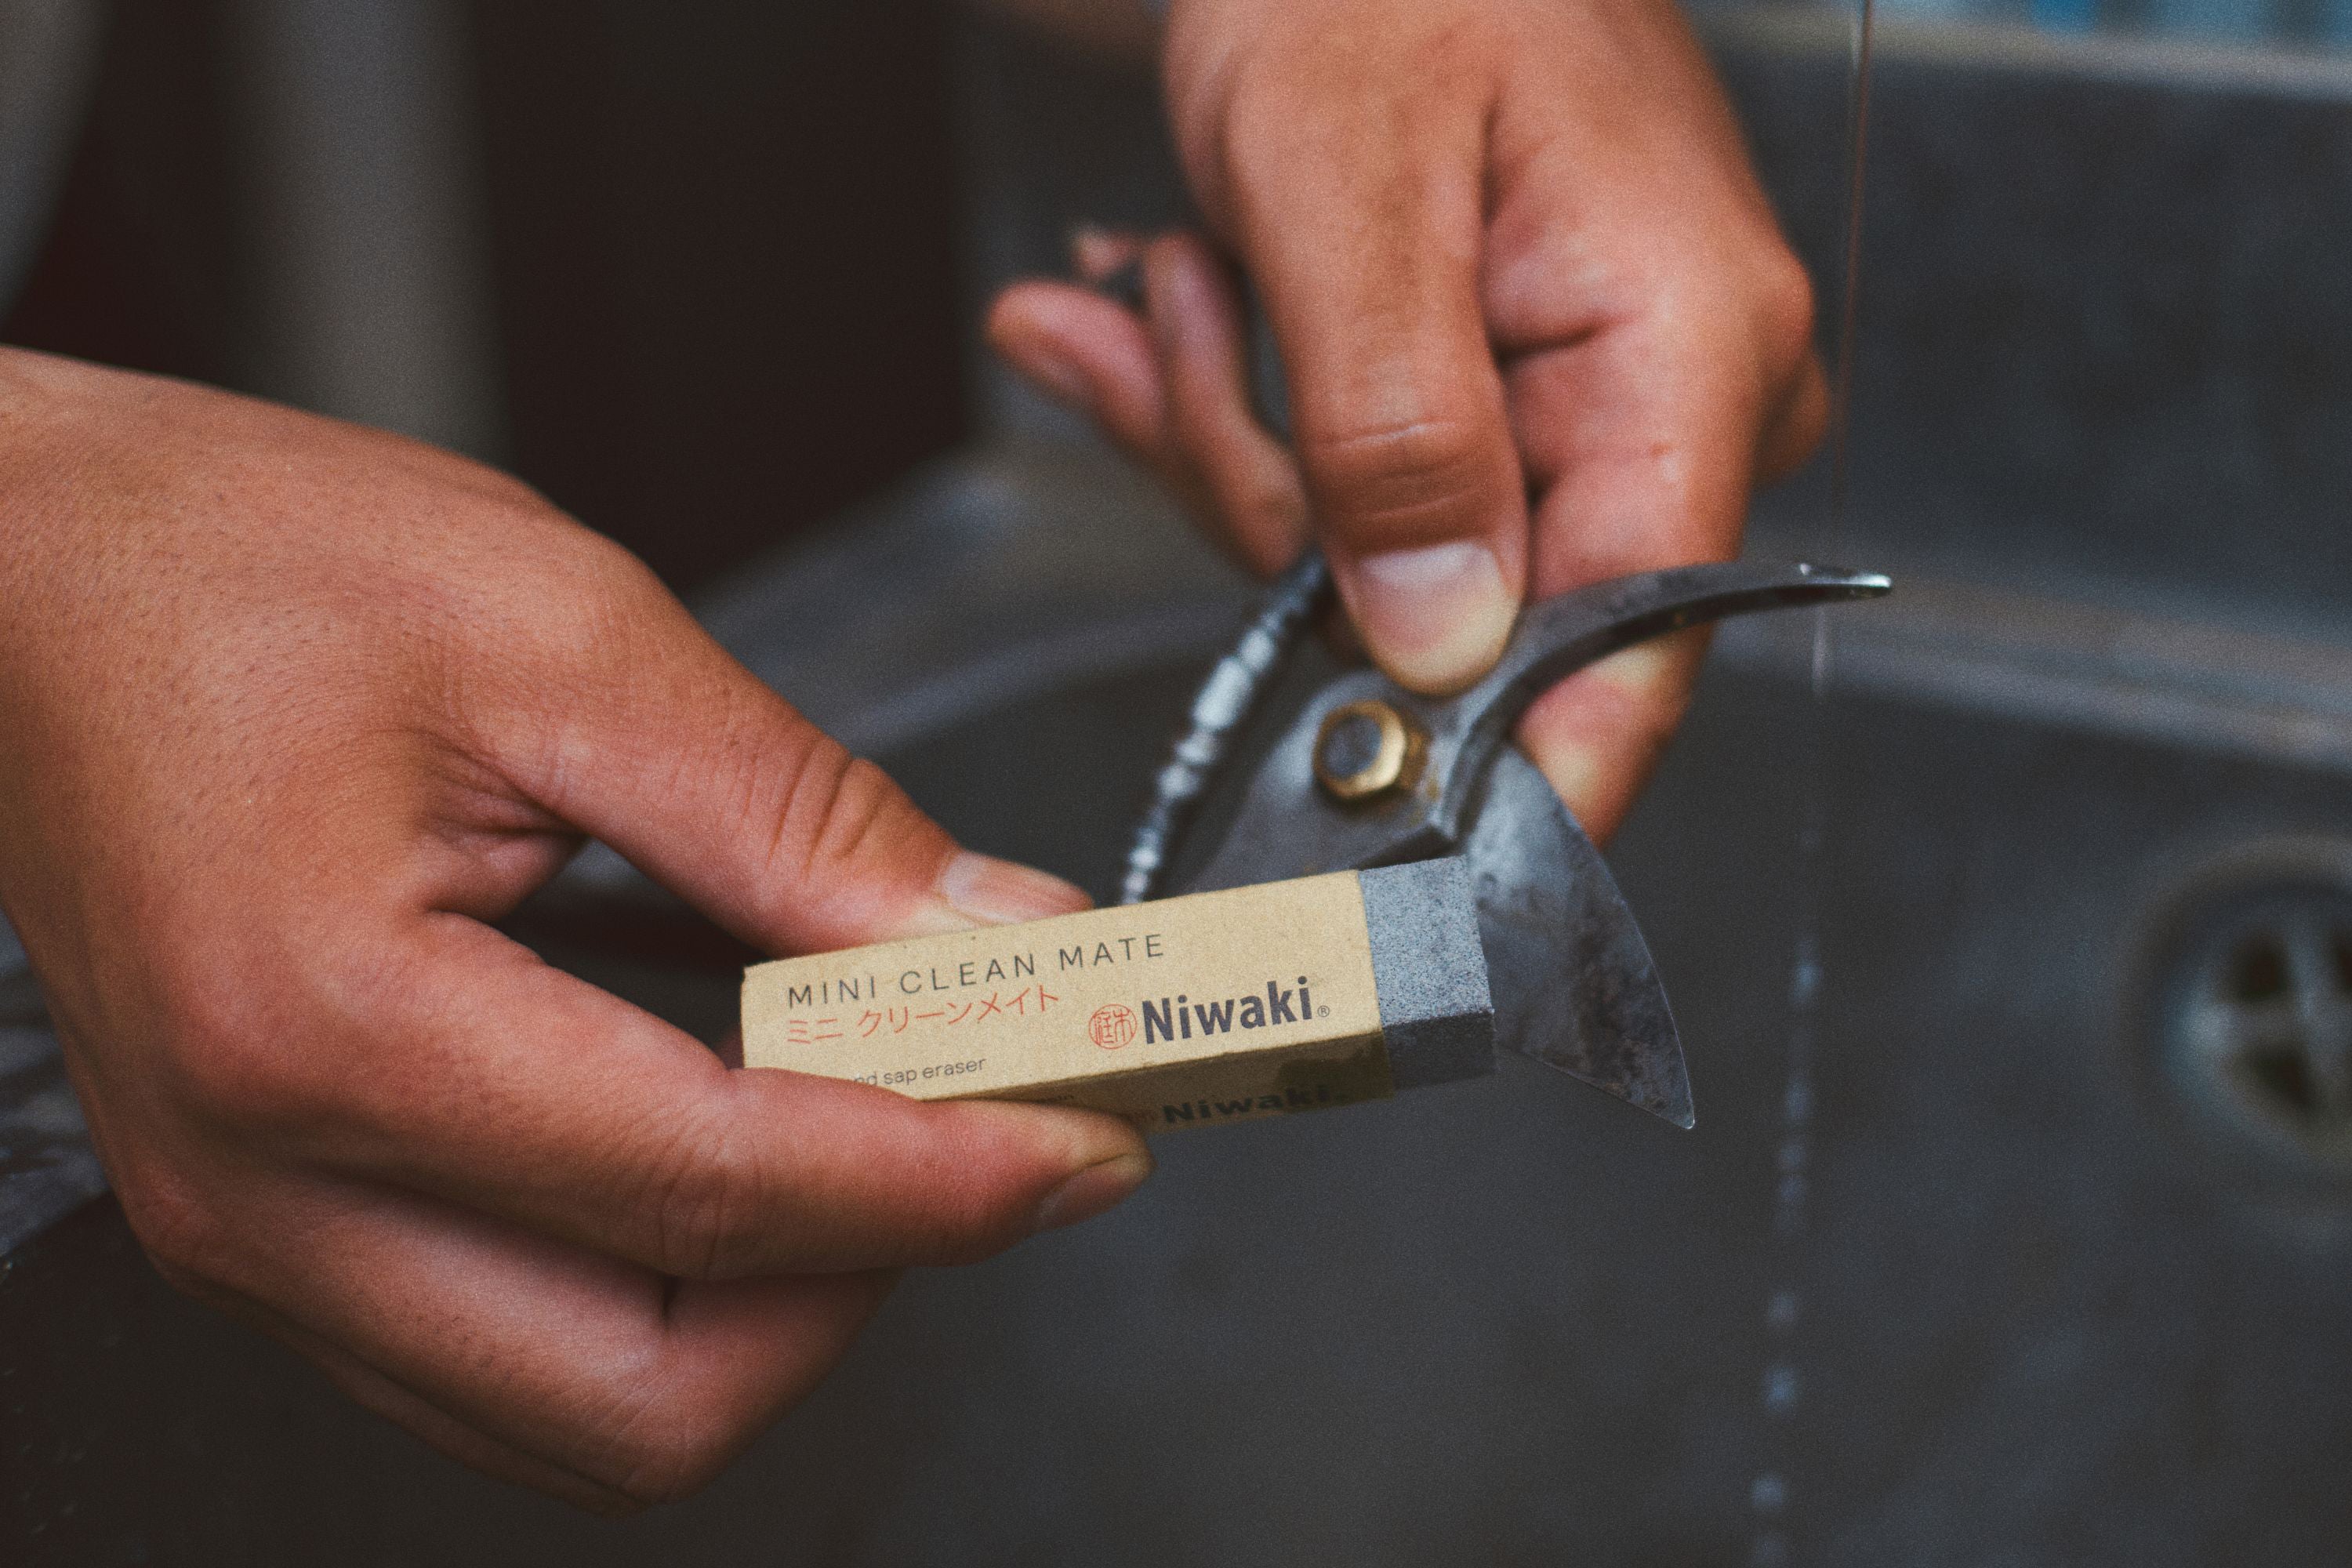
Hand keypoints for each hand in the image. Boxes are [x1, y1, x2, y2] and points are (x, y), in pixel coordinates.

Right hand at [0, 350, 1150, 1509]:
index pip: (713, 1193)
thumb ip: (801, 818)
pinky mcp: (274, 1223)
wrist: (22, 576)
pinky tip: (753, 1152)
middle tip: (996, 1144)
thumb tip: (996, 940)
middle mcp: (264, 1188)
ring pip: (582, 1409)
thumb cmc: (238, 566)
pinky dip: (670, 1290)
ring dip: (777, 1309)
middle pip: (647, 1393)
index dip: (943, 1180)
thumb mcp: (565, 636)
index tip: (1091, 1136)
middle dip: (867, 1290)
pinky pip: (509, 1353)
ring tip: (894, 1143)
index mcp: (326, 1027)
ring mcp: (253, 1232)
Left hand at [989, 0, 1827, 840]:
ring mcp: (1579, 407)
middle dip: (1280, 502)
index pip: (1639, 648)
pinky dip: (1238, 407)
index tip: (1366, 814)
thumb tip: (1440, 646)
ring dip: (1235, 431)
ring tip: (1199, 267)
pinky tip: (1195, 285)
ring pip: (1373, 563)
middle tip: (1195, 335)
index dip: (1506, 765)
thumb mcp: (1351, 188)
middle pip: (1468, 616)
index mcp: (1689, 349)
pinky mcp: (1494, 406)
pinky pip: (1344, 492)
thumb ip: (1396, 433)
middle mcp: (1667, 399)